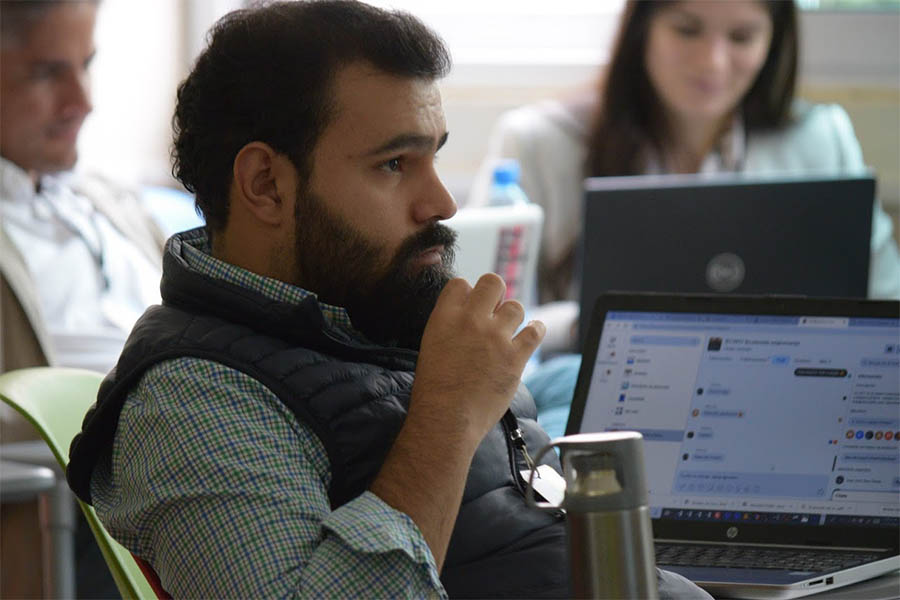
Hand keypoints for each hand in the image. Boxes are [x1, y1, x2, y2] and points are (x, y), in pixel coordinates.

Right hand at [410, 273, 545, 445]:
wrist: (446, 418)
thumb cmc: (435, 388)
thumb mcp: (432, 345)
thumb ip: (450, 323)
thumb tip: (471, 311)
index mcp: (445, 317)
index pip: (461, 283)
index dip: (469, 293)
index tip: (472, 306)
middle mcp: (471, 321)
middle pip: (493, 282)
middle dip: (495, 293)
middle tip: (494, 311)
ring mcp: (495, 337)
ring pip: (516, 306)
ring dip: (512, 317)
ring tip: (508, 331)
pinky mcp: (515, 356)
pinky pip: (535, 330)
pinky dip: (535, 329)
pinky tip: (531, 332)